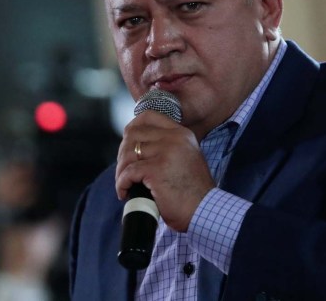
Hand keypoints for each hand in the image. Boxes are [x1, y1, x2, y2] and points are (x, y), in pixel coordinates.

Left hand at [115, 110, 215, 231]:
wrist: (204, 210)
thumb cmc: (193, 191)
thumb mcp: (186, 158)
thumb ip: (168, 147)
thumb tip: (139, 145)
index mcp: (182, 134)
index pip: (149, 116)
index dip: (133, 127)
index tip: (128, 143)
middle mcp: (175, 138)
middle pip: (133, 134)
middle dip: (123, 153)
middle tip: (125, 171)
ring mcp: (166, 152)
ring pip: (128, 153)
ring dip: (121, 170)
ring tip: (126, 184)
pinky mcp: (156, 170)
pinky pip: (128, 172)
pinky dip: (122, 183)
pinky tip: (125, 192)